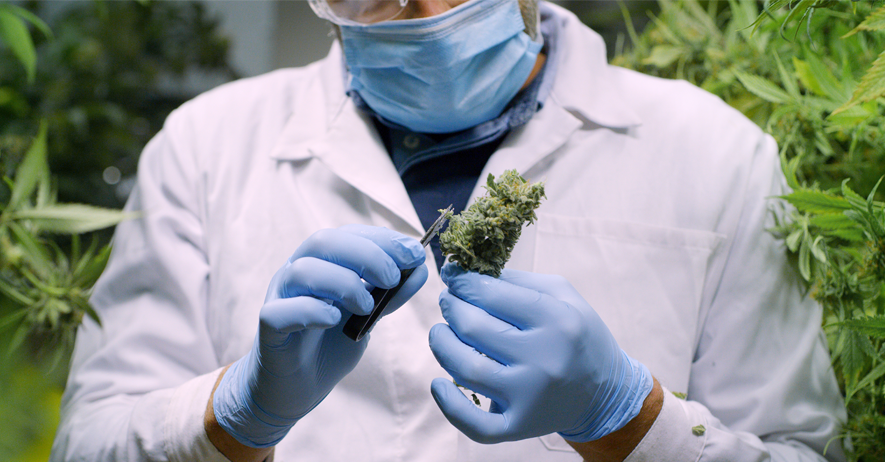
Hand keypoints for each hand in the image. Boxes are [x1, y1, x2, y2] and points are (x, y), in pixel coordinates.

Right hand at [212, 225, 428, 447]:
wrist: (297, 389)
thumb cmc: (330, 346)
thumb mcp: (369, 317)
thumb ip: (390, 294)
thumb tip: (420, 269)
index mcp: (322, 264)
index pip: (349, 234)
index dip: (383, 239)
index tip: (414, 253)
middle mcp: (297, 273)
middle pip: (324, 242)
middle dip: (367, 254)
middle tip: (392, 278)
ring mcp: (280, 298)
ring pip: (302, 271)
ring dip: (343, 283)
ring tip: (367, 307)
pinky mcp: (269, 328)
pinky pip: (281, 311)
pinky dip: (312, 311)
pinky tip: (333, 321)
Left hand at [429, 264, 652, 443]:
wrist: (606, 392)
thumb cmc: (576, 335)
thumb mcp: (561, 296)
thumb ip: (517, 280)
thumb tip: (466, 273)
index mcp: (556, 319)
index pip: (492, 293)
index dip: (462, 281)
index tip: (452, 275)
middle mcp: (543, 358)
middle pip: (473, 328)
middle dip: (451, 308)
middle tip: (448, 301)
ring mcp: (529, 396)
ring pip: (465, 368)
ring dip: (441, 344)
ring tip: (440, 332)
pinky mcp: (520, 426)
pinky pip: (475, 425)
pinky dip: (448, 405)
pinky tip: (438, 384)